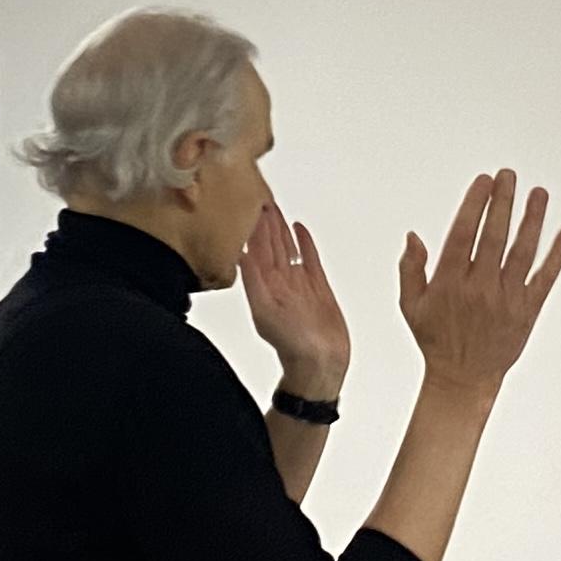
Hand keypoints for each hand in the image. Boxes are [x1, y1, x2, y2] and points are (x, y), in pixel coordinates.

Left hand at [242, 203, 348, 399]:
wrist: (320, 364)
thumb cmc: (292, 345)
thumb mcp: (266, 311)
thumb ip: (254, 281)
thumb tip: (240, 252)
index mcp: (263, 285)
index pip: (252, 249)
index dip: (248, 227)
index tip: (242, 203)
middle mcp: (278, 282)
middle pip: (268, 244)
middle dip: (263, 222)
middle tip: (258, 196)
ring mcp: (298, 284)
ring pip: (286, 248)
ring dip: (280, 229)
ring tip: (275, 208)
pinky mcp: (317, 287)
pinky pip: (309, 259)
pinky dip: (304, 243)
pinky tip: (300, 229)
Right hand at [399, 172, 560, 395]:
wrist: (463, 378)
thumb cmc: (436, 338)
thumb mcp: (411, 306)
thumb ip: (411, 269)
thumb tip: (414, 236)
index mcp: (450, 282)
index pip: (464, 234)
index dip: (475, 205)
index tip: (484, 182)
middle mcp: (480, 288)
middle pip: (495, 236)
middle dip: (503, 203)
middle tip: (509, 175)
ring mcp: (506, 299)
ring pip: (523, 253)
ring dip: (533, 221)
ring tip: (539, 193)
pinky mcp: (527, 311)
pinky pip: (545, 279)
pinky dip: (557, 256)